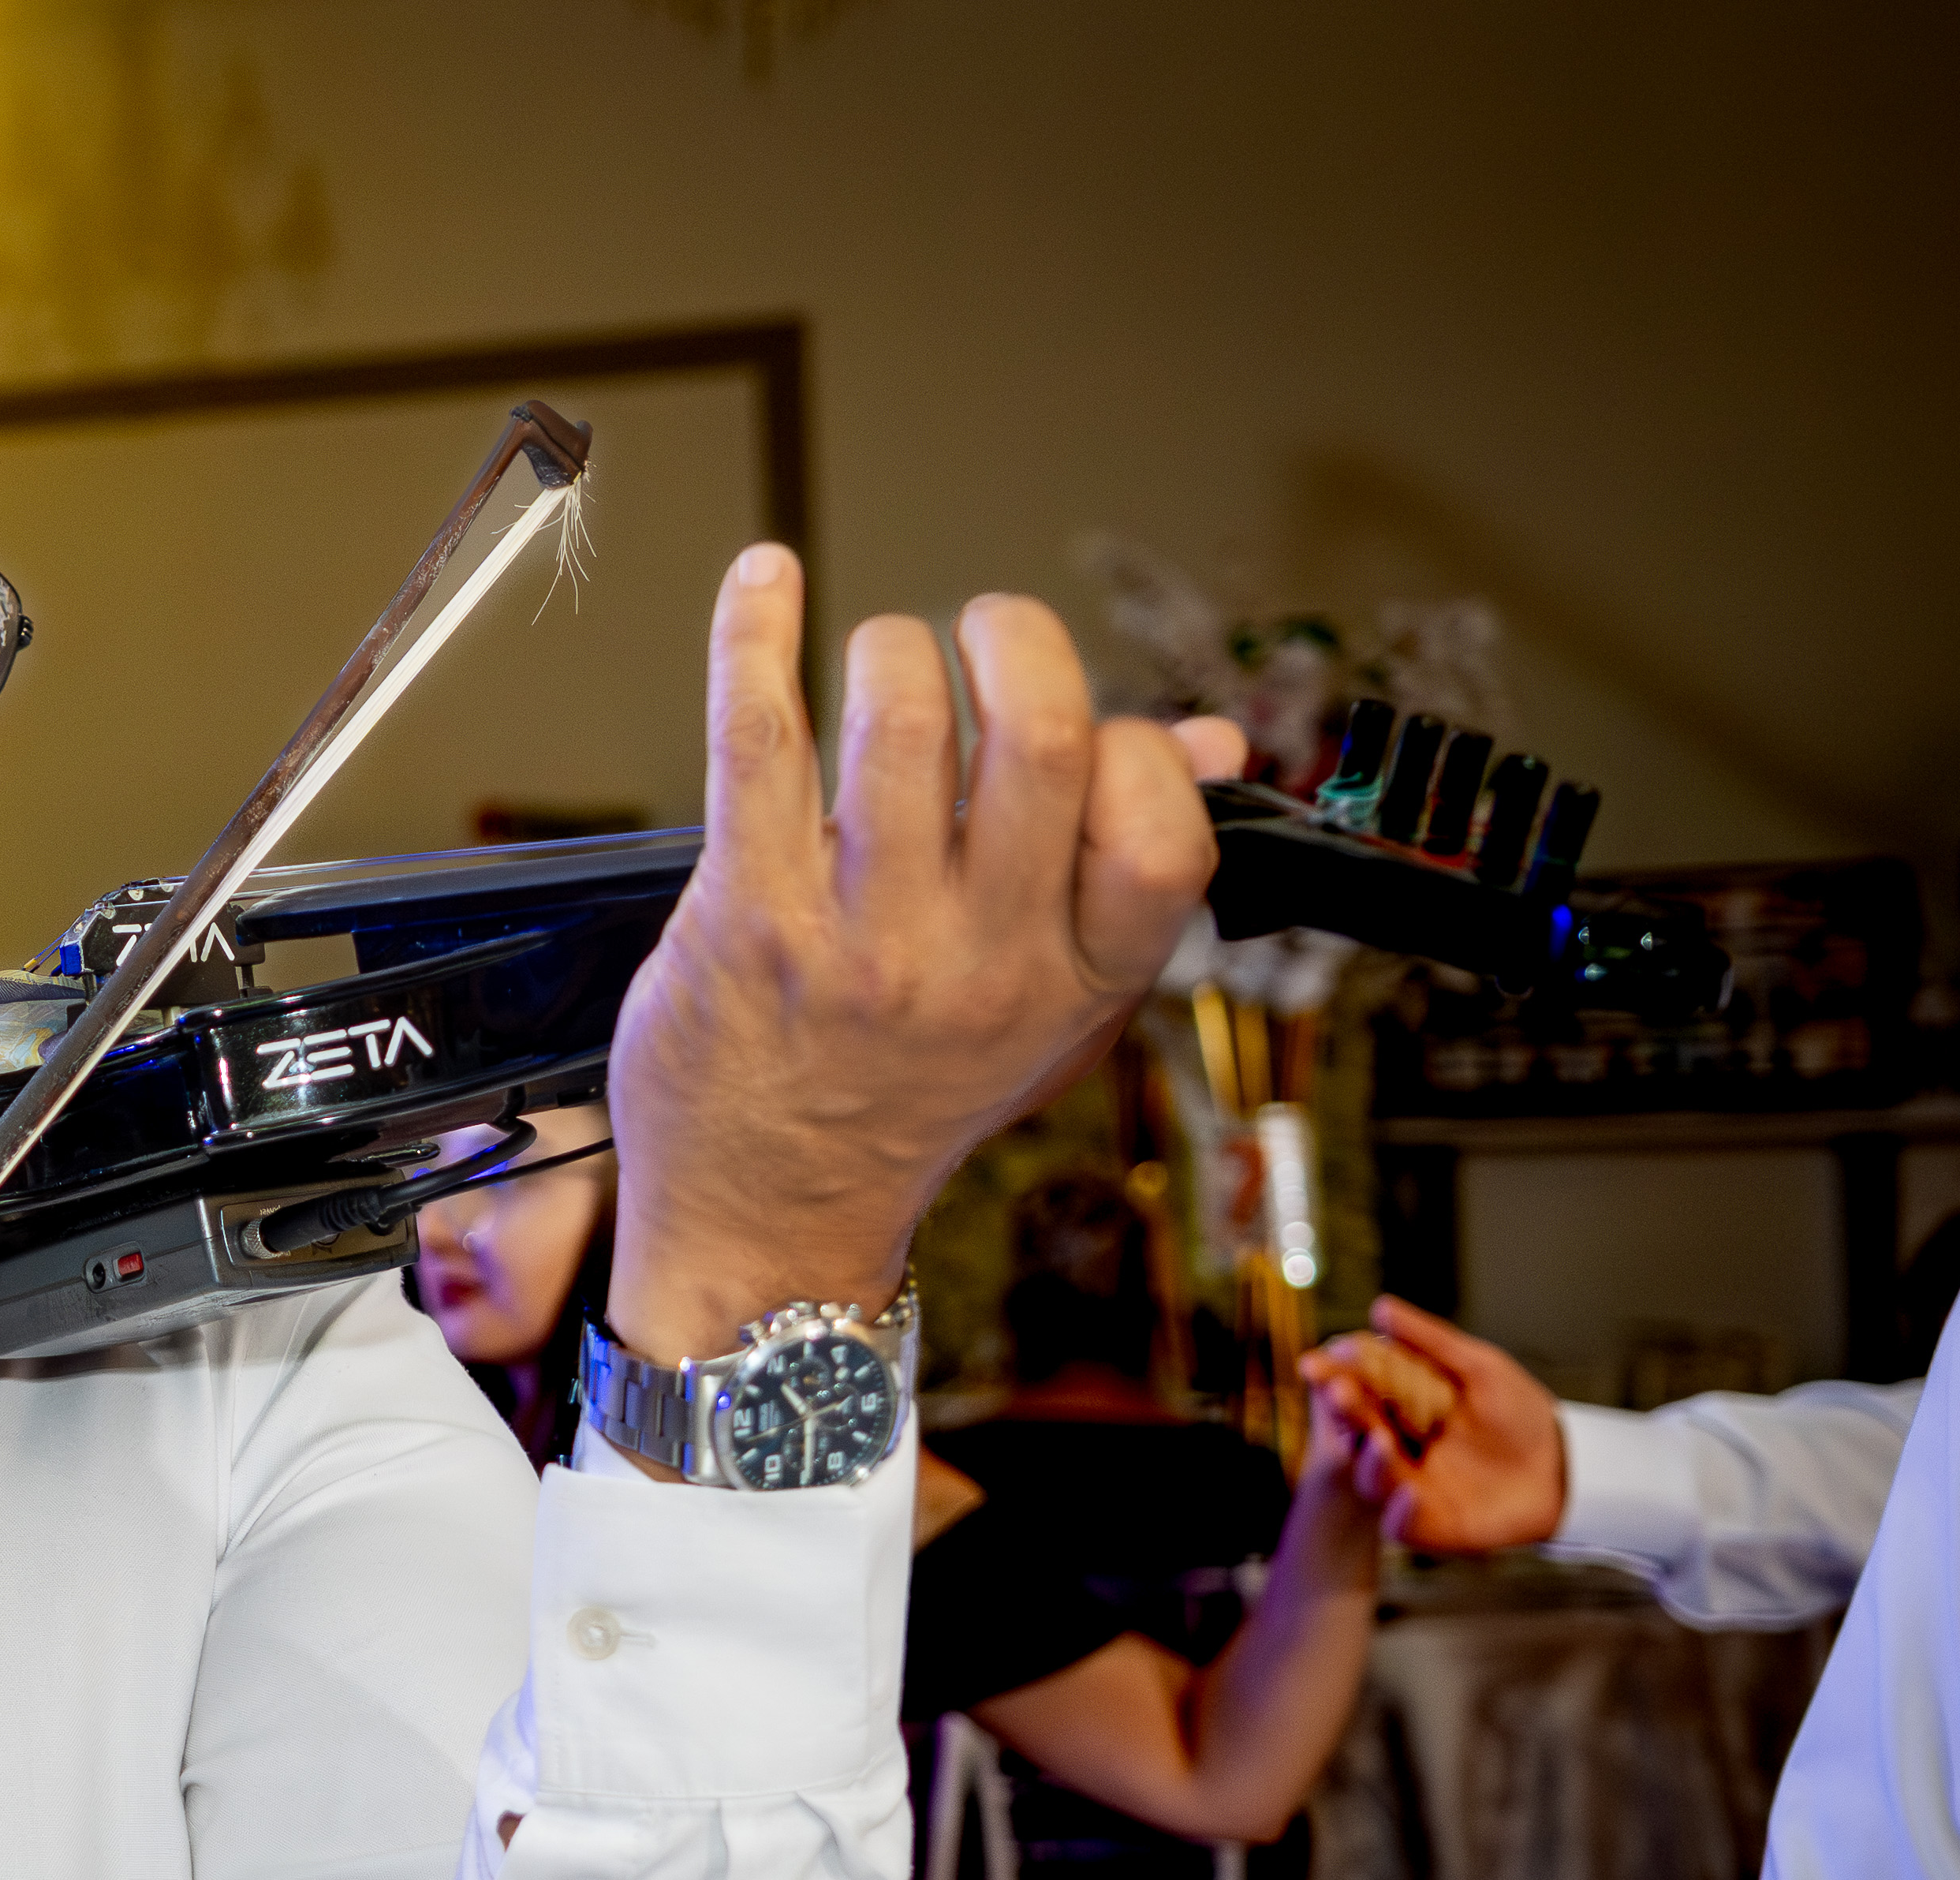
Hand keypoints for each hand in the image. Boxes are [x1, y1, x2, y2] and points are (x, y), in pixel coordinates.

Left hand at [605, 548, 1235, 1365]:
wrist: (766, 1219)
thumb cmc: (902, 1099)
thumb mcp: (1047, 1010)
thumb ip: (1122, 877)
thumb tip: (1213, 741)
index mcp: (1074, 980)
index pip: (1162, 827)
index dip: (1137, 743)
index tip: (1089, 729)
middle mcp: (979, 961)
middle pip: (1043, 738)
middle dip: (1015, 639)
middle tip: (983, 633)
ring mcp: (860, 939)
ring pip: (901, 721)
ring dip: (892, 651)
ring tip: (881, 663)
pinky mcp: (746, 916)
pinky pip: (759, 739)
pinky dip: (755, 637)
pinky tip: (764, 580)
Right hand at [1302, 1295, 1565, 1552]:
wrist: (1566, 1466)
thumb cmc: (1521, 1414)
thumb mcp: (1480, 1368)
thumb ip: (1430, 1342)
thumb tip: (1380, 1307)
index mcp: (1404, 1408)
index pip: (1361, 1390)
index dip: (1337, 1376)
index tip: (1318, 1360)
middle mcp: (1399, 1447)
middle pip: (1360, 1432)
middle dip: (1347, 1412)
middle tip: (1338, 1391)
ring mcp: (1411, 1486)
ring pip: (1373, 1479)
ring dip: (1372, 1461)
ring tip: (1381, 1441)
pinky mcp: (1428, 1525)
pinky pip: (1400, 1525)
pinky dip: (1401, 1512)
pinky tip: (1410, 1494)